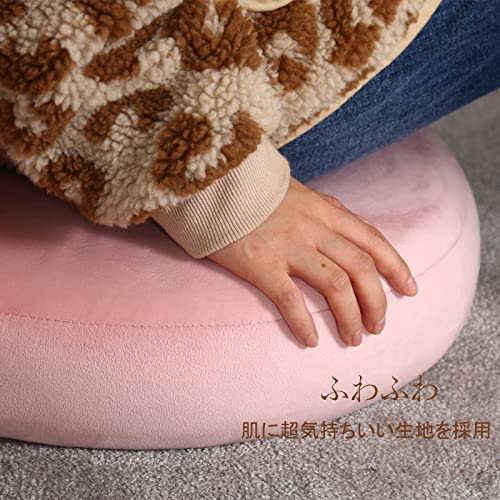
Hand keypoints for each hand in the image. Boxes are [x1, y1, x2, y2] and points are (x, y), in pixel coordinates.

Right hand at [207, 177, 417, 347]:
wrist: (215, 185)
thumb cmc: (257, 192)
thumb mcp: (302, 193)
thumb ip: (328, 211)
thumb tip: (352, 227)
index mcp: (326, 211)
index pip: (373, 241)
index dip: (396, 267)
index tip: (410, 290)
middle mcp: (313, 228)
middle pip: (360, 268)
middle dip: (377, 301)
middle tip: (379, 326)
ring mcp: (288, 246)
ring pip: (335, 285)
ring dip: (350, 317)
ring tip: (354, 338)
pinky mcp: (261, 264)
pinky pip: (290, 299)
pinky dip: (304, 323)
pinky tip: (311, 341)